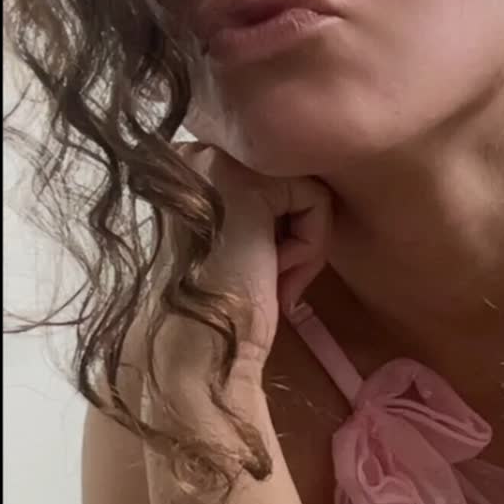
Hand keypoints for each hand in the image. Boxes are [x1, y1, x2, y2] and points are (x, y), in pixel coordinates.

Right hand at [167, 143, 332, 371]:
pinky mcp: (247, 182)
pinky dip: (311, 246)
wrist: (194, 348)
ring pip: (305, 188)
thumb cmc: (215, 309)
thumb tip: (294, 196)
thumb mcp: (233, 243)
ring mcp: (216, 163)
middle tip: (267, 280)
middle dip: (292, 234)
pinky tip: (274, 275)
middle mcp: (195, 155)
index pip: (269, 182)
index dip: (275, 232)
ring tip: (269, 279)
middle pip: (288, 179)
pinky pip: (316, 199)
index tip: (254, 274)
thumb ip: (253, 209)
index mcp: (186, 170)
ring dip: (302, 245)